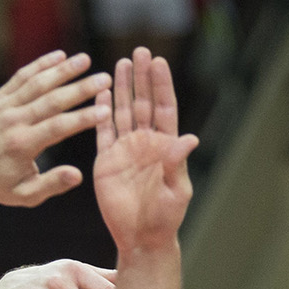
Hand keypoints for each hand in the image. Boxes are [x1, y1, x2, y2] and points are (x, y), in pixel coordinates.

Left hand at [0, 52, 111, 208]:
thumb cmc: (0, 186)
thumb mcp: (27, 195)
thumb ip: (53, 184)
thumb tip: (78, 175)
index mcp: (22, 146)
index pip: (58, 127)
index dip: (83, 118)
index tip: (106, 111)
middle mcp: (12, 122)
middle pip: (51, 100)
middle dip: (80, 89)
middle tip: (104, 79)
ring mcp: (4, 107)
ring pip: (36, 83)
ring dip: (62, 70)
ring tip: (86, 59)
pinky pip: (21, 78)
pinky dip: (40, 65)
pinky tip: (59, 56)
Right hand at [95, 48, 200, 254]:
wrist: (141, 237)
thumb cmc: (165, 218)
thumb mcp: (176, 191)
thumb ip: (177, 163)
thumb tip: (189, 138)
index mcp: (165, 148)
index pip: (164, 109)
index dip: (161, 86)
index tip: (159, 62)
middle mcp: (146, 143)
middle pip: (143, 103)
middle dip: (142, 78)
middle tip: (140, 51)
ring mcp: (126, 149)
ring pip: (122, 111)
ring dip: (121, 88)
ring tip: (121, 63)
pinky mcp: (107, 159)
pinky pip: (103, 130)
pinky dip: (100, 111)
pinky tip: (99, 92)